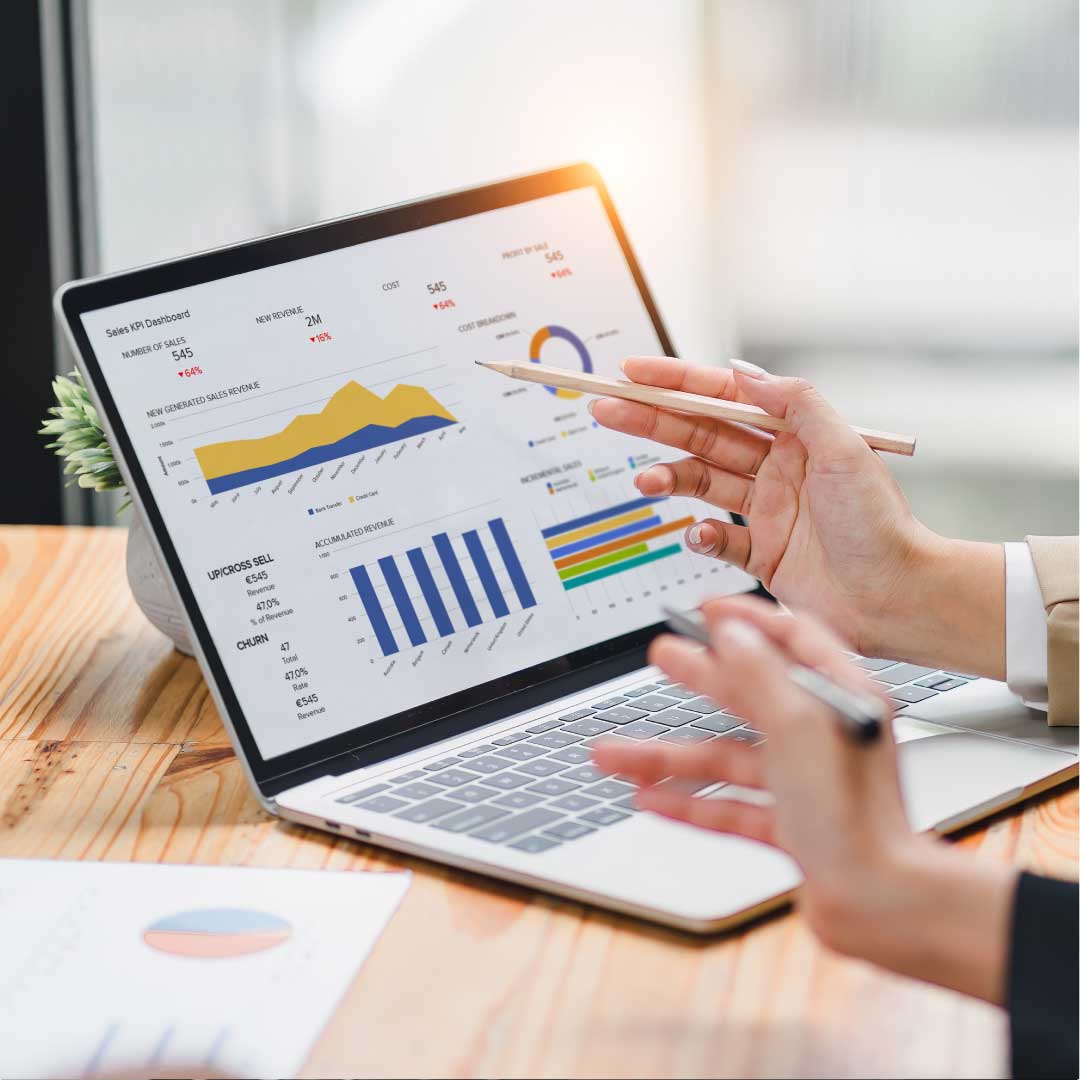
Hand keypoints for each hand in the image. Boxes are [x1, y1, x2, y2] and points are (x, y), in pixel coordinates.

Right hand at [590, 357, 1004, 673]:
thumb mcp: (845, 448)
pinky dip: (703, 535)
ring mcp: (766, 511)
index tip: (635, 373)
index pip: (724, 398)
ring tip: (647, 482)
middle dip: (652, 420)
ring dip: (670, 478)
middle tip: (608, 409)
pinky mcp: (760, 553)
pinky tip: (700, 534)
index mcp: (796, 436)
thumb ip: (796, 404)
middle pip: (700, 435)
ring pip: (701, 483)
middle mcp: (777, 469)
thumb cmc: (881, 526)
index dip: (677, 383)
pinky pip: (718, 538)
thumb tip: (745, 371)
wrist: (896, 597)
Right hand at [592, 596, 1015, 1003]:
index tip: (707, 609)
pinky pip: (730, 806)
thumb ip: (760, 674)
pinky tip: (653, 800)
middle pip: (751, 694)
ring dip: (669, 757)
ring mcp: (809, 783)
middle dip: (698, 678)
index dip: (748, 619)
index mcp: (842, 699)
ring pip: (727, 759)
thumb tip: (733, 631)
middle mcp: (827, 737)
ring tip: (617, 756)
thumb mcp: (799, 727)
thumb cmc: (857, 818)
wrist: (880, 906)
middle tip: (662, 657)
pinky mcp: (794, 826)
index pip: (794, 638)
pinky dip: (690, 804)